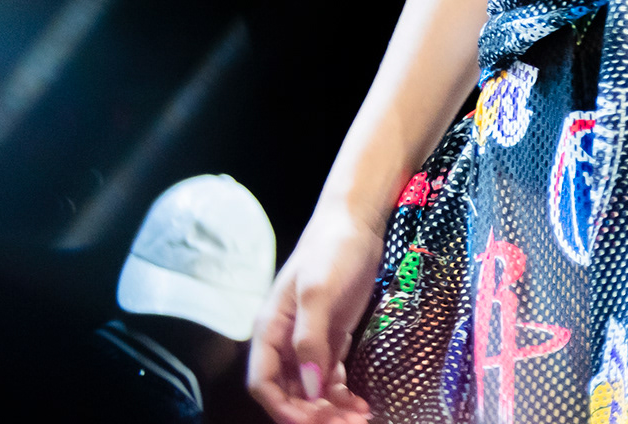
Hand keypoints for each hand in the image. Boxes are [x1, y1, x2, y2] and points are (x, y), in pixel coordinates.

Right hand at [247, 204, 382, 422]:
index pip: (263, 383)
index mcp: (270, 329)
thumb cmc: (331, 251)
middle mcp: (285, 341)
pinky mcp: (332, 339)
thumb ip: (309, 339)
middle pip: (288, 393)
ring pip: (311, 391)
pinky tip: (364, 405)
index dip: (283, 409)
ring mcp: (309, 341)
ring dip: (331, 411)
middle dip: (312, 415)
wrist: (356, 223)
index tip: (314, 420)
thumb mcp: (317, 292)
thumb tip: (308, 388)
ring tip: (360, 419)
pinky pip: (331, 380)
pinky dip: (344, 397)